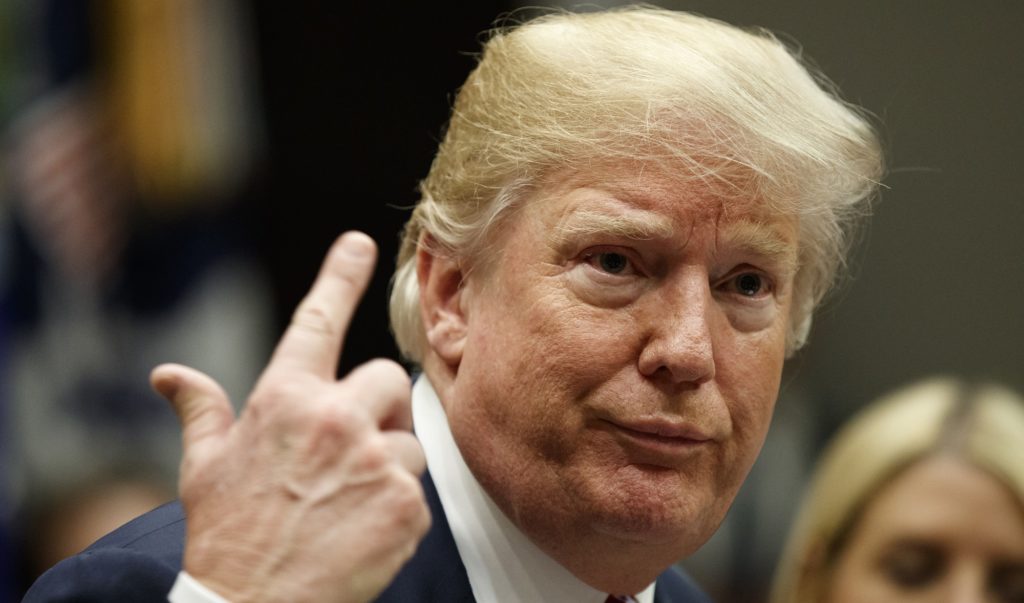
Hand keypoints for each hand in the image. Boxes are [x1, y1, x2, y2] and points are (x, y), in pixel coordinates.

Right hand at [151, 231, 429, 601]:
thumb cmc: (227, 536)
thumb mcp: (202, 468)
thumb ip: (200, 411)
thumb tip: (169, 375)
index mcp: (283, 400)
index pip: (315, 321)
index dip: (339, 276)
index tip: (359, 242)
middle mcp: (333, 419)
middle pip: (388, 379)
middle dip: (375, 411)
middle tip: (348, 453)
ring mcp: (374, 460)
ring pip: (409, 439)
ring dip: (388, 466)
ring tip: (347, 505)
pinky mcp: (407, 503)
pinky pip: (419, 490)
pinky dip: (398, 511)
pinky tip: (361, 533)